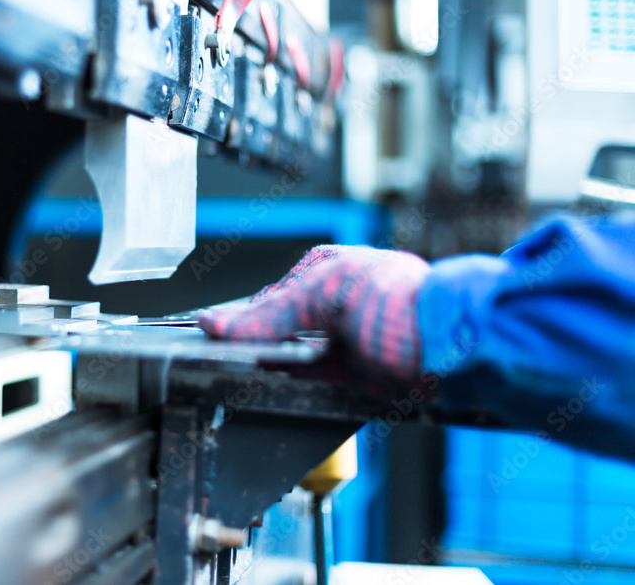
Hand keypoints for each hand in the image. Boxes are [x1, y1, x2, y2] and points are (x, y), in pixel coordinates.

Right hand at [197, 245, 431, 381]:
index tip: (207, 335)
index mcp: (323, 270)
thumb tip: (214, 323)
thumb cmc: (398, 302)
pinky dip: (288, 386)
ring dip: (268, 367)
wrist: (452, 346)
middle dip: (251, 343)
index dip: (236, 318)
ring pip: (287, 357)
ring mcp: (340, 341)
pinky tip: (272, 387)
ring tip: (242, 376)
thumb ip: (268, 315)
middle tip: (221, 358)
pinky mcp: (352, 376)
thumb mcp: (322, 296)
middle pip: (274, 328)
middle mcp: (331, 304)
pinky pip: (307, 382)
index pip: (264, 298)